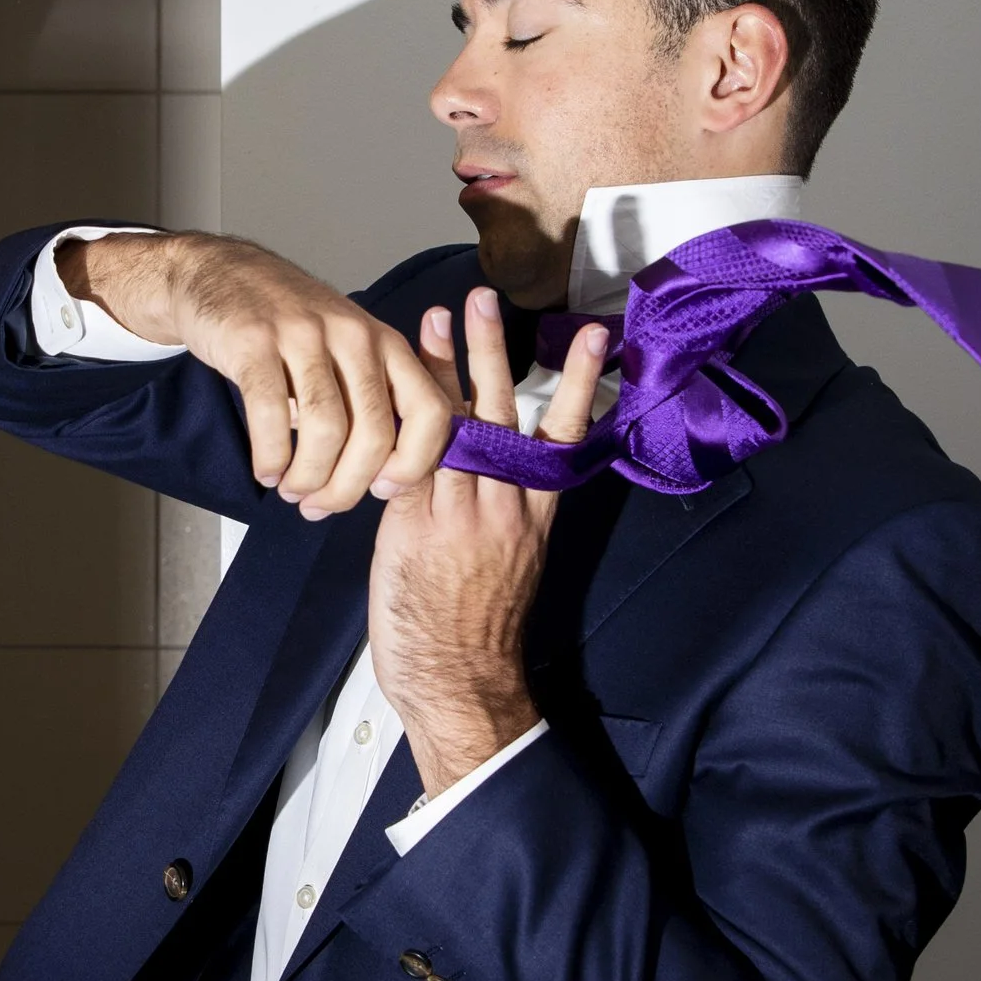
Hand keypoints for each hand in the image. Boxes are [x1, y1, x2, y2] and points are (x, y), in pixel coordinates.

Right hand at [59, 231, 453, 517]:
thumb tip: (380, 480)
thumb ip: (371, 403)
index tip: (383, 489)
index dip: (413, 462)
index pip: (429, 412)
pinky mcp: (254, 341)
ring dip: (308, 477)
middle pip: (375, 434)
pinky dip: (270, 456)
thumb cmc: (290, 327)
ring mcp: (304, 335)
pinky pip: (271, 414)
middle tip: (321, 506)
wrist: (221, 274)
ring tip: (291, 491)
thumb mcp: (348, 352)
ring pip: (326, 430)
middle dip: (348, 486)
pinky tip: (266, 470)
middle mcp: (354, 336)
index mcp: (387, 344)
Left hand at [368, 286, 608, 792]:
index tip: (592, 336)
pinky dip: (399, 422)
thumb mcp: (512, 563)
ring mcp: (461, 515)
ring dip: (441, 370)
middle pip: (503, 413)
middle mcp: (506, 506)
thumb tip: (478, 468)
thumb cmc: (484, 632)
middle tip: (488, 298)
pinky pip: (409, 463)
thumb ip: (500, 508)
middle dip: (495, 352)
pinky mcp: (416, 530)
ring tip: (435, 318)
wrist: (462, 683)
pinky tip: (388, 388)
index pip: (561, 432)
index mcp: (537, 514)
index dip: (576, 381)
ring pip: (452, 427)